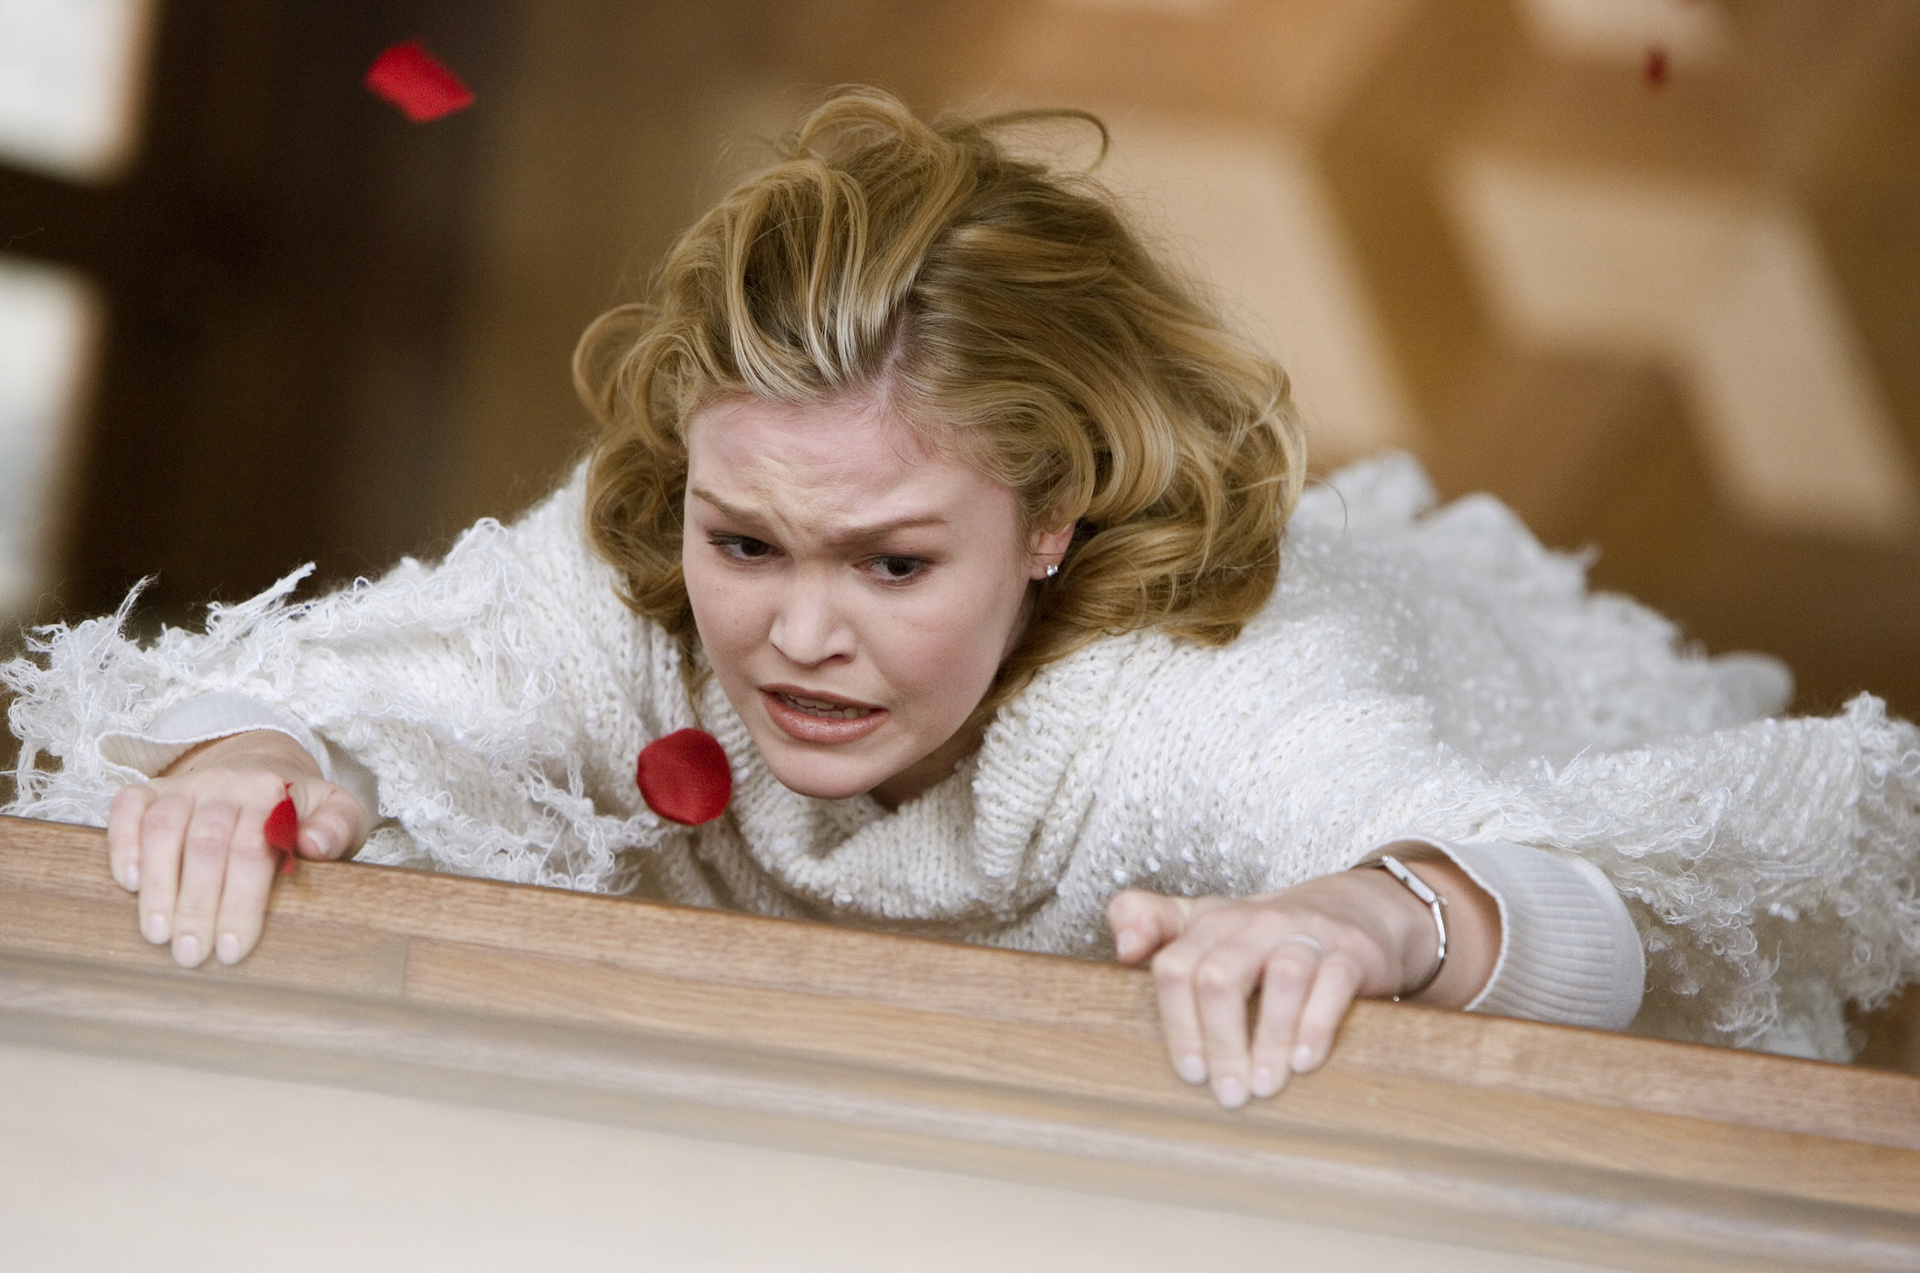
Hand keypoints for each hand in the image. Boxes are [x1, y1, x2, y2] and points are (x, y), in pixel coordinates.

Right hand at [106, 730, 371, 968]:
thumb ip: (339, 828)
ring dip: (160, 885)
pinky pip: (128, 808)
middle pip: (207, 846)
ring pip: (164, 828)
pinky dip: (124, 844)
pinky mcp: (152, 789)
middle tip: (192, 955)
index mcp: (274, 793)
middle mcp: (226, 784)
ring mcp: (186, 785)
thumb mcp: (339, 813)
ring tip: (158, 934)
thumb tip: (314, 845)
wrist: (263, 766)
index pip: (253, 851)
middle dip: (198, 906)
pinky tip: (130, 884)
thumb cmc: (301, 810)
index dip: (241, 903)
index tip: (233, 950)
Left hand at [1107, 854, 1499, 1107]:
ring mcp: (1304, 934)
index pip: (1175, 968)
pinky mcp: (1350, 952)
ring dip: (1270, 1040)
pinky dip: (1316, 1025)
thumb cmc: (1266, 934)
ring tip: (1265, 1086)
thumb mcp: (1205, 921)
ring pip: (1282, 979)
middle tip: (1228, 1093)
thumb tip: (1122, 949)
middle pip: (1220, 977)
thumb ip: (1150, 922)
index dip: (1176, 1025)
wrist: (1356, 911)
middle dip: (1220, 1042)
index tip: (1190, 1072)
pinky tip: (1304, 1062)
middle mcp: (1254, 924)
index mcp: (1211, 924)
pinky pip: (1332, 984)